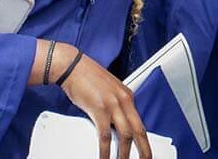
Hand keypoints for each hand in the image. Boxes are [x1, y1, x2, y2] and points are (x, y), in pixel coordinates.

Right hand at [55, 44, 150, 158]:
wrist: (72, 66)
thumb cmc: (86, 78)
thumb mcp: (107, 92)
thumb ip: (113, 106)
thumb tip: (113, 125)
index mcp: (127, 96)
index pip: (139, 122)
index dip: (143, 140)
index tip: (144, 151)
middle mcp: (124, 100)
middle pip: (139, 130)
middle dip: (144, 150)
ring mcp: (113, 105)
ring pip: (125, 135)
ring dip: (125, 154)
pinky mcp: (99, 109)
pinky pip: (106, 135)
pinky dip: (106, 151)